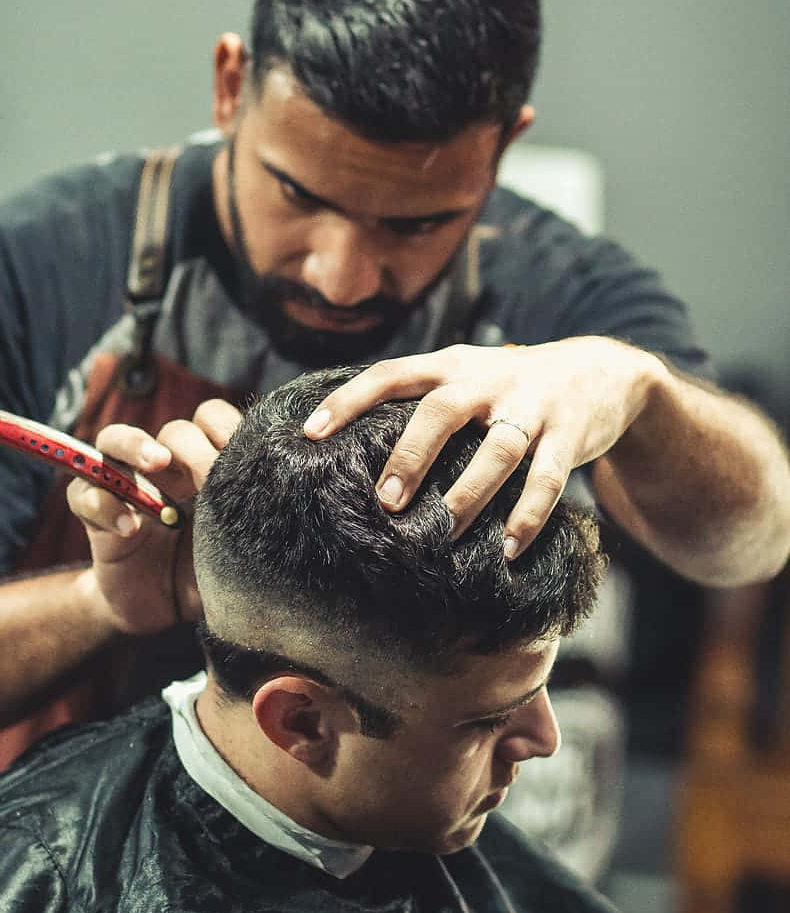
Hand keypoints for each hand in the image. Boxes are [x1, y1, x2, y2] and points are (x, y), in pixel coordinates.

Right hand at [67, 398, 241, 632]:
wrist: (161, 609)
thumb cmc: (206, 574)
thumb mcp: (235, 549)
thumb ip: (251, 523)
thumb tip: (291, 503)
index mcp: (202, 466)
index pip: (211, 419)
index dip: (224, 427)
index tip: (241, 455)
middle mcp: (164, 469)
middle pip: (170, 430)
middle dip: (187, 445)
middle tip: (201, 471)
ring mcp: (126, 487)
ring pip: (111, 440)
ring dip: (133, 444)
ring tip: (155, 464)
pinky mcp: (95, 515)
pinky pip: (84, 495)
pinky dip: (105, 505)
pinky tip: (131, 529)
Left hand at [302, 339, 661, 554]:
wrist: (603, 370)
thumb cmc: (512, 387)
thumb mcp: (466, 376)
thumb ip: (421, 401)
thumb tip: (348, 449)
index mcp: (453, 365)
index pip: (391, 374)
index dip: (348, 399)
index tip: (309, 433)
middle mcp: (489, 379)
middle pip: (442, 410)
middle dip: (411, 456)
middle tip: (385, 502)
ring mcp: (533, 405)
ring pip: (499, 449)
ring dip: (470, 493)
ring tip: (447, 532)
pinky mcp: (570, 434)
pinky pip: (548, 478)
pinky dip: (529, 514)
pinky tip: (511, 546)